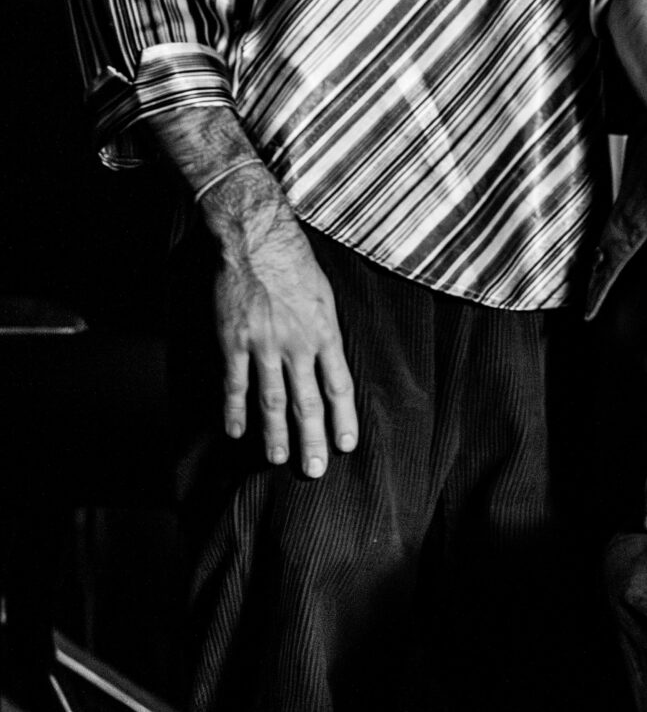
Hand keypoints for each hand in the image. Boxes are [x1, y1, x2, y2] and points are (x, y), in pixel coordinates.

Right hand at [203, 172, 358, 477]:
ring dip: (276, 435)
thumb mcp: (325, 296)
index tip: (347, 444)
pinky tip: (235, 433)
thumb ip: (325, 330)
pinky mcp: (234, 343)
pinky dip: (234, 412)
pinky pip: (234, 385)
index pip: (340, 385)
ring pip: (273, 400)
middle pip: (308, 402)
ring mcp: (264, 346)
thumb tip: (329, 358)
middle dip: (313, 439)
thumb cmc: (295, 263)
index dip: (343, 417)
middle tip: (316, 470)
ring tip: (279, 461)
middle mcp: (298, 344)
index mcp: (325, 332)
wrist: (257, 241)